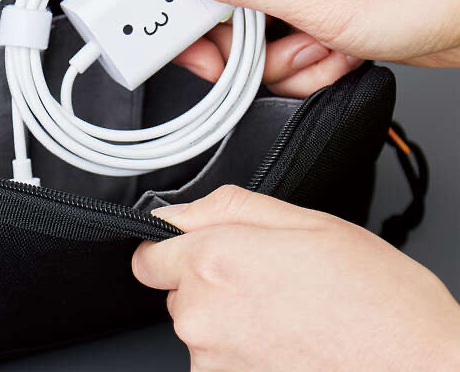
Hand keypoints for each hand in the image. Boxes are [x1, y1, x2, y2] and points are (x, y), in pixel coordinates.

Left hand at [133, 186, 459, 370]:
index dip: (167, 247)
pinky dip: (242, 346)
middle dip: (208, 277)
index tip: (188, 246)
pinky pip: (220, 357)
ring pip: (200, 325)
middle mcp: (203, 316)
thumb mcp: (301, 220)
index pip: (147, 256)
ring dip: (229, 313)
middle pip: (177, 289)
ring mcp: (215, 362)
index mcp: (214, 262)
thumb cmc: (372, 295)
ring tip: (283, 306)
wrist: (417, 367)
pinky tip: (285, 336)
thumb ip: (225, 208)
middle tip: (263, 271)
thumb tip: (179, 212)